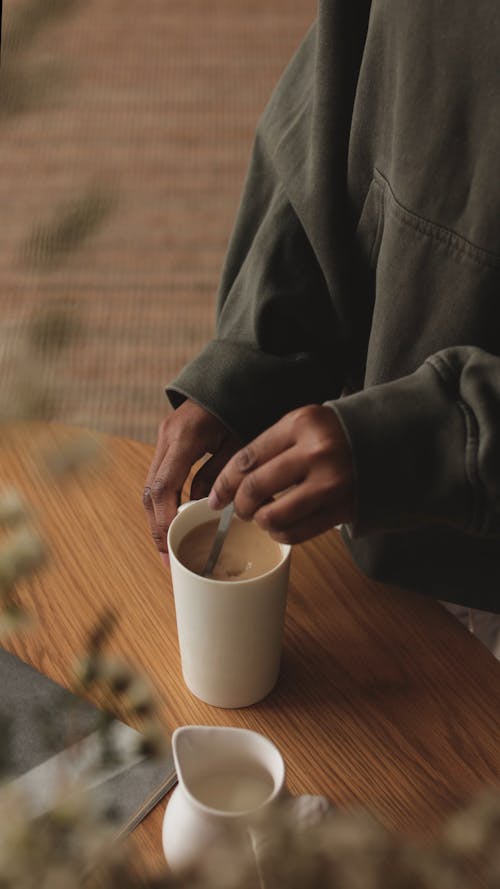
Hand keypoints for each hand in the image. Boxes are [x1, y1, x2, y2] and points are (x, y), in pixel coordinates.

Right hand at [143, 400, 240, 559]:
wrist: (235, 379)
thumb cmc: (244, 409)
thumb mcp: (239, 444)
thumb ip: (219, 476)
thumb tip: (204, 508)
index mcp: (184, 438)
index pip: (163, 488)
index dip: (163, 521)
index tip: (169, 547)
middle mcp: (166, 437)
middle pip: (150, 491)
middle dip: (156, 527)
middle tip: (167, 557)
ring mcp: (164, 437)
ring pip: (151, 485)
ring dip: (158, 517)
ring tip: (169, 546)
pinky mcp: (168, 440)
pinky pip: (160, 476)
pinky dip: (165, 501)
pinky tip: (175, 521)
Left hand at [208, 405, 353, 544]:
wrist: (389, 441)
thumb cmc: (336, 434)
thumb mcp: (304, 425)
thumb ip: (271, 447)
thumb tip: (231, 484)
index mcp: (301, 424)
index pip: (248, 458)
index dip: (225, 482)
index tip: (215, 497)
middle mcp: (316, 452)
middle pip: (256, 487)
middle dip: (239, 505)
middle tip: (239, 510)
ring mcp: (331, 482)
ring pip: (273, 515)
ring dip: (261, 521)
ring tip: (263, 516)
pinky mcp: (342, 508)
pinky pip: (297, 532)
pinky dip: (281, 533)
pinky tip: (281, 526)